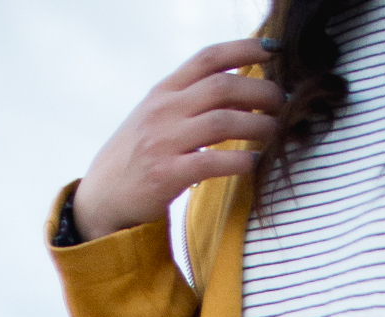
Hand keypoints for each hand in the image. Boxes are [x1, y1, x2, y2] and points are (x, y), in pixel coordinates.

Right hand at [73, 39, 285, 239]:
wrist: (102, 198)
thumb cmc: (138, 157)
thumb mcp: (157, 117)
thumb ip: (189, 100)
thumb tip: (235, 87)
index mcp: (164, 91)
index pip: (208, 58)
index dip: (243, 49)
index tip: (274, 49)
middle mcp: (164, 110)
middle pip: (221, 87)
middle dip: (259, 91)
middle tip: (282, 102)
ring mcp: (163, 142)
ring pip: (220, 121)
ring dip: (256, 125)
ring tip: (276, 131)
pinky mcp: (166, 175)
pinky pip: (210, 163)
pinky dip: (238, 161)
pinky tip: (254, 163)